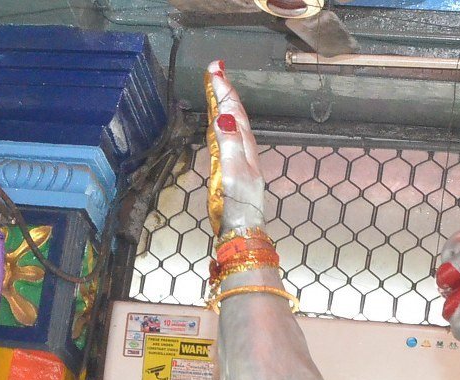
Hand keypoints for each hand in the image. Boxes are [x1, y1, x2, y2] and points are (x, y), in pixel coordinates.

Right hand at [206, 61, 266, 232]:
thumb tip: (222, 116)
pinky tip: (221, 126)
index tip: (215, 67)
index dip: (223, 90)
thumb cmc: (236, 205)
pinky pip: (230, 138)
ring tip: (217, 88)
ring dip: (225, 104)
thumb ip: (228, 144)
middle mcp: (244, 149)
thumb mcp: (231, 172)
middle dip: (224, 91)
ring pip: (233, 124)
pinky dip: (224, 124)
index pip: (232, 110)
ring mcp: (240, 159)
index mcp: (242, 146)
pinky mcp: (235, 170)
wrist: (242, 231)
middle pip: (234, 114)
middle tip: (215, 70)